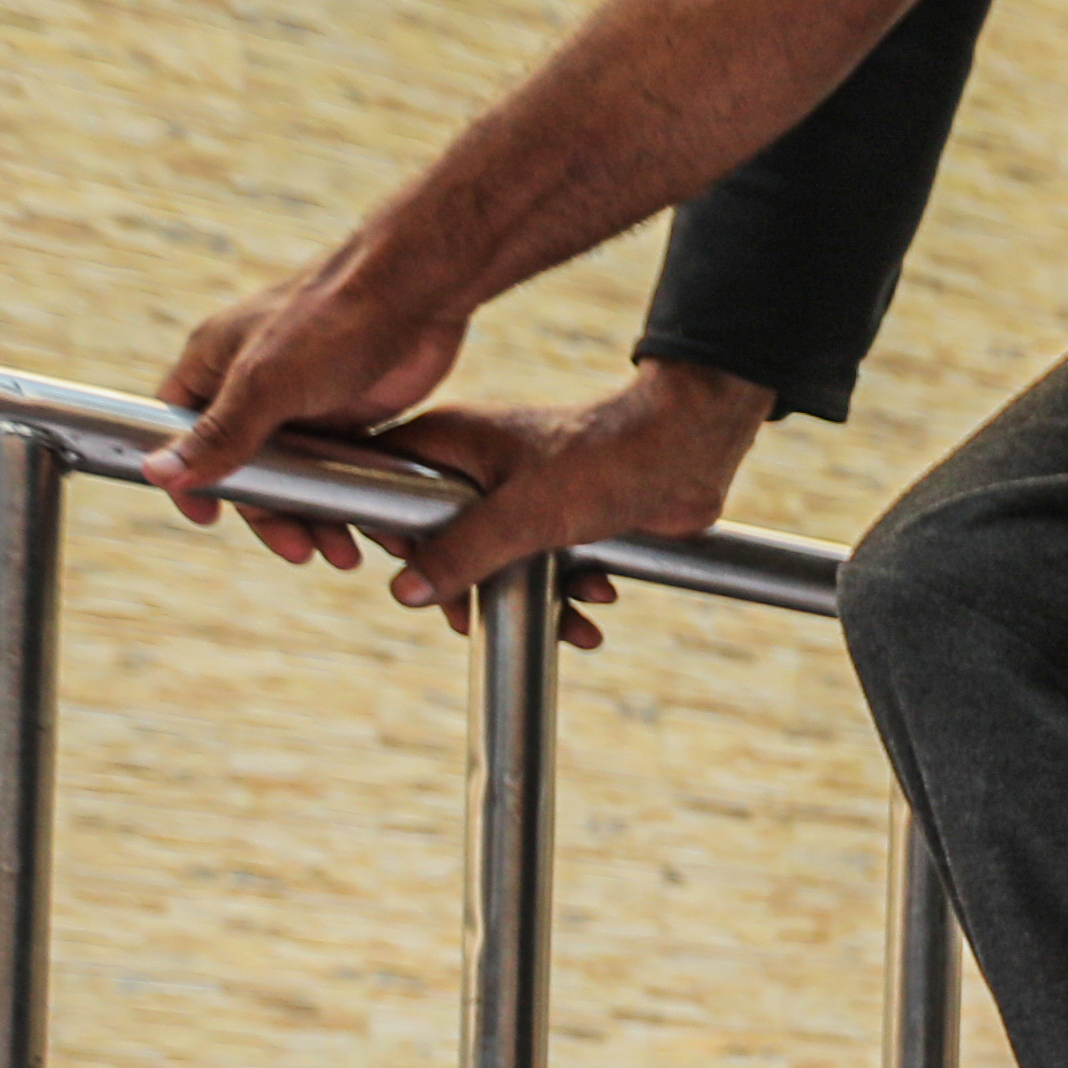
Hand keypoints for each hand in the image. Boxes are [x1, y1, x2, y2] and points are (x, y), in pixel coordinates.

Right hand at [150, 259, 470, 565]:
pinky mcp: (350, 415)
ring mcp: (303, 403)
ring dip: (315, 518)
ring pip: (296, 477)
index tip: (207, 518)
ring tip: (344, 552)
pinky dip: (349, 502)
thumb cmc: (333, 319)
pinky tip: (371, 530)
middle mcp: (254, 385)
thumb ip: (219, 434)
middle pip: (245, 467)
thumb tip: (157, 474)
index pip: (179, 430)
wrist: (418, 291)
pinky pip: (339, 472)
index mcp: (215, 364)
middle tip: (300, 551)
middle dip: (271, 515)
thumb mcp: (266, 382)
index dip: (186, 474)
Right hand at [353, 364, 773, 650]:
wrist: (687, 453)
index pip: (380, 484)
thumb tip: (405, 593)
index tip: (411, 574)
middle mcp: (474, 463)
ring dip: (526, 598)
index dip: (387, 534)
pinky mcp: (553, 512)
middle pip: (436, 536)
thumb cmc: (604, 463)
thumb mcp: (523, 518)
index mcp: (449, 442)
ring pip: (491, 557)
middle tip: (476, 620)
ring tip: (568, 625)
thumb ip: (461, 554)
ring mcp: (513, 488)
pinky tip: (596, 601)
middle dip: (466, 587)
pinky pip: (537, 561)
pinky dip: (563, 588)